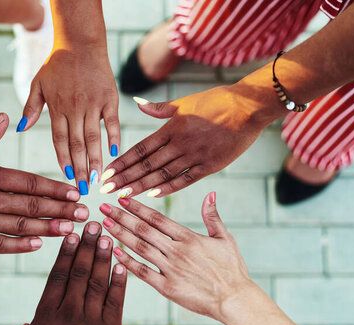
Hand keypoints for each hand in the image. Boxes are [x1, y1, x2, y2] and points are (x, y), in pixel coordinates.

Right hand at [0, 113, 88, 253]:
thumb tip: (6, 119)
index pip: (30, 183)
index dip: (55, 189)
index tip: (75, 193)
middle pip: (32, 206)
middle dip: (61, 210)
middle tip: (84, 214)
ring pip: (20, 226)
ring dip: (48, 228)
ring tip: (70, 229)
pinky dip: (19, 246)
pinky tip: (38, 245)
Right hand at [4, 222, 126, 324]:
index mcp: (46, 314)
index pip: (58, 275)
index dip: (66, 253)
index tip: (72, 235)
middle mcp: (68, 311)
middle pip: (79, 271)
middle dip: (87, 246)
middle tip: (94, 225)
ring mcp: (89, 321)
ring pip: (97, 282)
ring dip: (103, 257)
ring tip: (108, 237)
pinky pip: (116, 302)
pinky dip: (120, 282)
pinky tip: (123, 265)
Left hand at [19, 47, 120, 194]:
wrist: (81, 42)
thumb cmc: (57, 64)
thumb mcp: (38, 84)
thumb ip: (30, 108)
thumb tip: (19, 129)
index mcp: (57, 108)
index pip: (59, 140)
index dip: (63, 159)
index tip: (66, 177)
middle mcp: (75, 109)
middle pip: (77, 144)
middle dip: (80, 168)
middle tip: (83, 189)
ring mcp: (94, 104)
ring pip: (94, 137)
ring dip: (95, 159)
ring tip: (98, 178)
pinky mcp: (109, 99)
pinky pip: (112, 122)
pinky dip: (114, 137)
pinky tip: (115, 154)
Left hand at [99, 194, 251, 321]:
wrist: (235, 299)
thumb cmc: (232, 269)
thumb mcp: (225, 238)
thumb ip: (212, 216)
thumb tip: (210, 193)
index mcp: (189, 237)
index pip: (157, 218)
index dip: (137, 207)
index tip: (122, 198)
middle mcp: (177, 251)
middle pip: (143, 230)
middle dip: (121, 217)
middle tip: (103, 207)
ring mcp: (171, 269)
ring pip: (140, 248)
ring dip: (120, 235)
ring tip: (104, 225)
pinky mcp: (167, 287)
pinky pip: (142, 272)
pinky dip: (127, 262)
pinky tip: (113, 252)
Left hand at [100, 84, 278, 197]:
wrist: (248, 107)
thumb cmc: (216, 101)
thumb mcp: (185, 102)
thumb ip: (160, 109)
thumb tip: (137, 104)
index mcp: (171, 128)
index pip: (140, 148)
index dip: (122, 162)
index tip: (106, 173)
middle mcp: (180, 143)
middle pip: (147, 164)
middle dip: (124, 178)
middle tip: (105, 190)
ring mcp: (195, 156)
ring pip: (162, 174)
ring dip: (141, 186)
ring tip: (122, 195)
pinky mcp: (210, 165)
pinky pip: (185, 179)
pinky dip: (168, 188)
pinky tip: (152, 195)